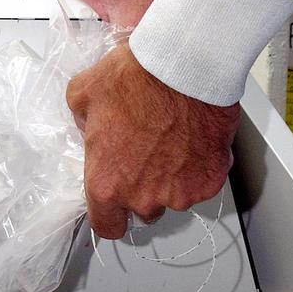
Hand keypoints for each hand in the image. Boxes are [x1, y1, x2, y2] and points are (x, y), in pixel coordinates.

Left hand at [66, 43, 238, 238]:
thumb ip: (82, 123)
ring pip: (176, 197)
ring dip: (174, 178)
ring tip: (173, 142)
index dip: (112, 215)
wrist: (185, 65)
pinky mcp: (210, 180)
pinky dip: (200, 167)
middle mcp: (144, 197)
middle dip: (145, 190)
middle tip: (148, 156)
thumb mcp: (85, 94)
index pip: (107, 226)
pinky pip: (203, 182)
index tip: (117, 206)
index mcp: (107, 184)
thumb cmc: (137, 77)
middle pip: (144, 211)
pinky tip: (193, 140)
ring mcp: (180, 193)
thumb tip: (88, 127)